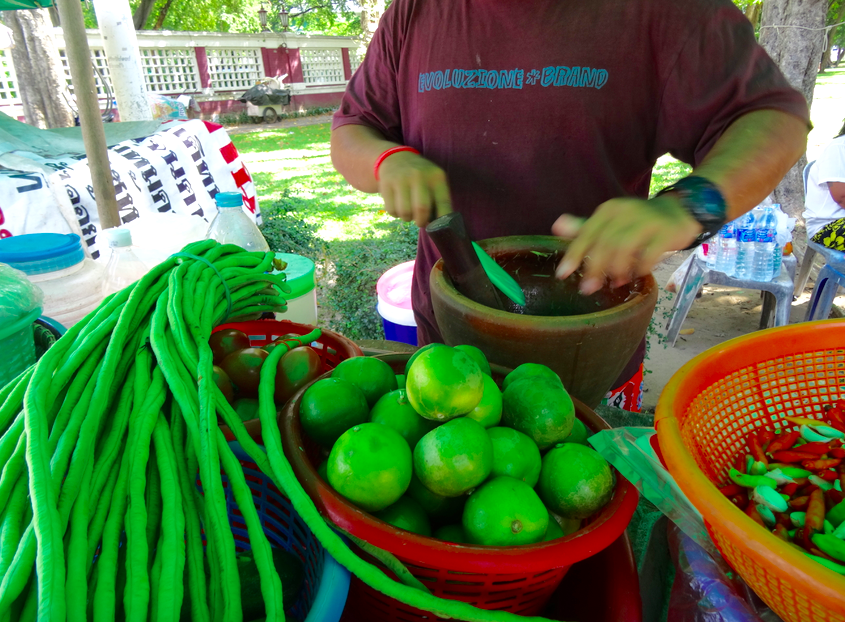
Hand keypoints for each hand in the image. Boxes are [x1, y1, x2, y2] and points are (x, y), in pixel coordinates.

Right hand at [377, 151, 452, 227]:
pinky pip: (391, 210)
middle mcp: (419, 176)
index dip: (442, 220)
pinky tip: (398, 206)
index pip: (443, 203)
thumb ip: (438, 201)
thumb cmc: (420, 178)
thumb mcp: (434, 182)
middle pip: (422, 209)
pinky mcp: (386, 184)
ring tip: (408, 212)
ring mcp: (401, 179)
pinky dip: (395, 214)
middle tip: (420, 222)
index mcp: (436, 177)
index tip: (438, 227)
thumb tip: (438, 227)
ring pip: (405, 212)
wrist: (396, 159)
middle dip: (421, 221)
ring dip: (407, 218)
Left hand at [552, 194, 702, 294]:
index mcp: (609, 210)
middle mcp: (626, 212)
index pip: (587, 233)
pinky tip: (635, 276)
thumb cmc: (638, 222)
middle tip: (588, 288)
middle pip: (605, 243)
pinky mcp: (667, 231)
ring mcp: (648, 220)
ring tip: (615, 283)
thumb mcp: (610, 223)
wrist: (679, 211)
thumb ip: (585, 228)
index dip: (574, 254)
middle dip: (594, 268)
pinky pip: (649, 254)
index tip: (563, 274)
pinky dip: (639, 268)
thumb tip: (556, 226)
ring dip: (617, 269)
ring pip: (625, 247)